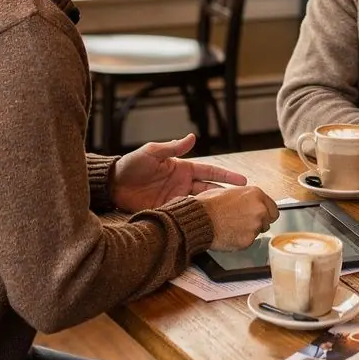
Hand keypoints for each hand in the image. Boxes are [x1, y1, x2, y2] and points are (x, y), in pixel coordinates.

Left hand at [110, 134, 247, 212]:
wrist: (113, 185)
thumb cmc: (131, 165)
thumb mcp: (152, 152)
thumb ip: (172, 147)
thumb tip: (192, 137)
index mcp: (183, 168)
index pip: (210, 172)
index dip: (227, 176)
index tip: (243, 181)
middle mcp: (183, 184)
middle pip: (210, 190)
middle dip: (227, 195)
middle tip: (244, 202)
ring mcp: (176, 198)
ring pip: (201, 204)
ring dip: (213, 207)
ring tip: (230, 214)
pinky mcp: (168, 210)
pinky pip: (186, 214)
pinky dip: (196, 217)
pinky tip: (206, 222)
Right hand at [199, 185, 278, 250]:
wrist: (199, 221)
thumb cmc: (208, 205)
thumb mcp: (228, 191)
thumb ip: (244, 196)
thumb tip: (248, 200)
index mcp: (255, 194)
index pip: (273, 207)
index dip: (266, 212)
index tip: (262, 215)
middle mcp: (259, 209)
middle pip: (269, 220)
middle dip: (260, 222)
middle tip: (245, 222)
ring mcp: (255, 225)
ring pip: (259, 231)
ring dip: (250, 231)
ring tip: (233, 227)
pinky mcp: (249, 240)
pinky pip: (249, 241)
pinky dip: (242, 240)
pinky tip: (231, 234)